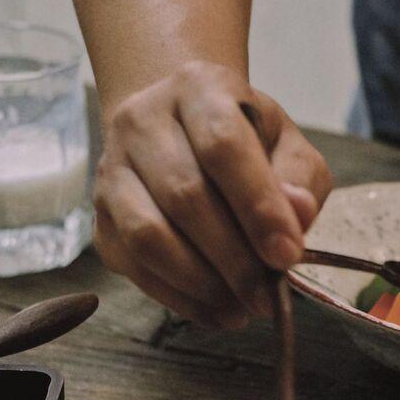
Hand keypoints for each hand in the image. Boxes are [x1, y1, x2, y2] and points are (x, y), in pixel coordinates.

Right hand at [93, 61, 332, 328]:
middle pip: (184, 195)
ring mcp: (112, 172)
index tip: (287, 255)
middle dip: (234, 258)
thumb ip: (298, 176)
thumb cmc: (239, 139)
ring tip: (242, 308)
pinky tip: (216, 311)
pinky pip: (135, 267)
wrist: (176, 131)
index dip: (257, 205)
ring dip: (201, 283)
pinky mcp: (101, 220)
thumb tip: (298, 214)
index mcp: (197, 88)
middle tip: (268, 297)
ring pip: (148, 236)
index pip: (222, 145)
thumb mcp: (283, 142)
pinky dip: (179, 299)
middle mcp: (141, 122)